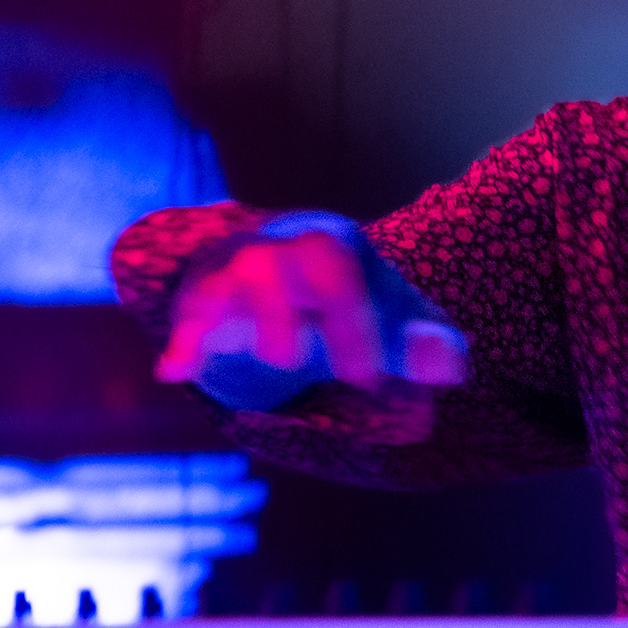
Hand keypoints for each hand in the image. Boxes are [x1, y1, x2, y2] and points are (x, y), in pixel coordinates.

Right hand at [156, 232, 467, 408]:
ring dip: (234, 319)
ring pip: (222, 280)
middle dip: (280, 313)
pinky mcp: (204, 301)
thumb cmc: (360, 306)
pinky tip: (175, 372)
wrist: (298, 278)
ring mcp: (237, 272)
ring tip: (275, 364)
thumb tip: (453, 368)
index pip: (337, 273)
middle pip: (269, 263)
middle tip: (299, 364)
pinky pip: (185, 314)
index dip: (350, 327)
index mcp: (333, 247)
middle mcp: (281, 250)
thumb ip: (430, 347)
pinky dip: (180, 343)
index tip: (366, 380)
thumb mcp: (401, 324)